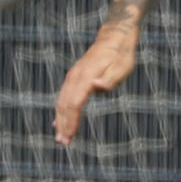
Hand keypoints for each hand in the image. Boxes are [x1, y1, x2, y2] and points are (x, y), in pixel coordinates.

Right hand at [53, 29, 136, 145]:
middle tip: (63, 143)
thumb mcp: (122, 67)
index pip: (74, 103)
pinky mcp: (74, 77)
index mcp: (86, 77)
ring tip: (61, 137)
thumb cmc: (121, 55)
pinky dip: (61, 110)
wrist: (114, 38)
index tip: (69, 136)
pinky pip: (64, 96)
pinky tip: (58, 122)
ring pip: (62, 101)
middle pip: (65, 105)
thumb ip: (110, 79)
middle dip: (63, 124)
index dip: (71, 121)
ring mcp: (73, 77)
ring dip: (60, 120)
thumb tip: (97, 86)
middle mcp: (75, 77)